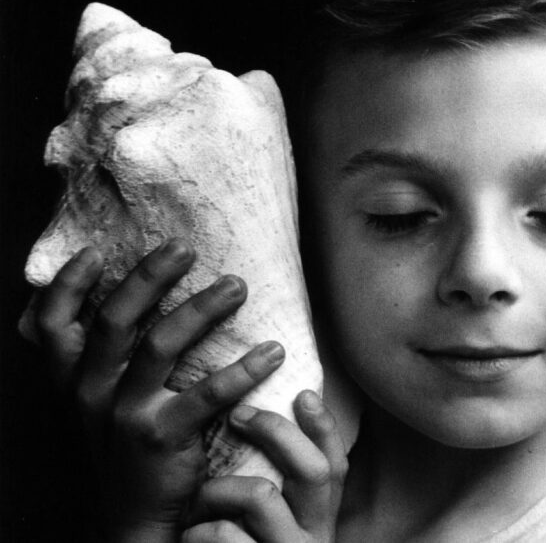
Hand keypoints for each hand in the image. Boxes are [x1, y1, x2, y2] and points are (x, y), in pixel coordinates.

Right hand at [29, 239, 284, 541]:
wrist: (133, 515)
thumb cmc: (126, 446)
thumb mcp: (99, 403)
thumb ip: (103, 360)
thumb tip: (127, 299)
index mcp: (74, 379)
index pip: (54, 324)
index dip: (69, 285)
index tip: (94, 252)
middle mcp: (92, 391)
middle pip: (116, 320)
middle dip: (149, 277)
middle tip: (184, 247)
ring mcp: (126, 414)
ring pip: (160, 345)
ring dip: (201, 309)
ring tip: (236, 285)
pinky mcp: (163, 437)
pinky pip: (207, 393)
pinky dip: (243, 369)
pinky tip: (272, 351)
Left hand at [181, 390, 347, 542]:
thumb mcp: (268, 523)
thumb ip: (277, 484)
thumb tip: (263, 415)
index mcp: (318, 519)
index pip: (336, 465)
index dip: (325, 427)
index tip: (303, 394)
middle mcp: (313, 537)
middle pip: (314, 469)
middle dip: (275, 430)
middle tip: (237, 414)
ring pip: (262, 494)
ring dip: (218, 488)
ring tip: (198, 500)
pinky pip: (225, 535)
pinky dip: (199, 530)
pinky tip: (190, 538)